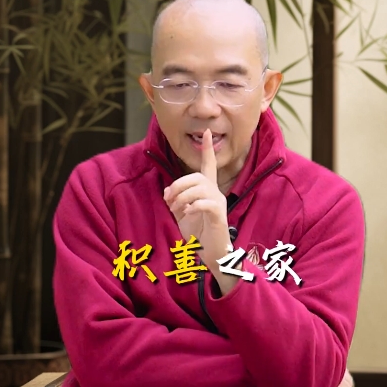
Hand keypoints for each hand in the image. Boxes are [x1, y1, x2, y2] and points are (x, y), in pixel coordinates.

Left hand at [164, 129, 231, 273]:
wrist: (210, 254)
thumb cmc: (198, 234)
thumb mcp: (182, 214)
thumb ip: (175, 199)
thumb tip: (168, 190)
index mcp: (207, 191)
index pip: (208, 166)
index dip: (208, 149)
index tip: (207, 132)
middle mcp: (215, 193)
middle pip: (197, 176)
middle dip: (179, 184)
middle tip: (169, 199)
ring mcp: (218, 204)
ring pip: (200, 187)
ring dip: (182, 197)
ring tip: (176, 209)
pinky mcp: (219, 216)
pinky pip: (205, 203)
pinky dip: (193, 206)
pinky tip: (188, 213)